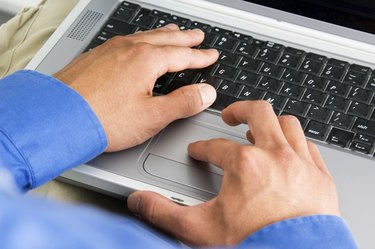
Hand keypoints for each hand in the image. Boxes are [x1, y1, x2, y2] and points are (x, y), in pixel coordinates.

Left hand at [54, 24, 218, 151]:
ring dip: (162, 34)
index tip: (211, 55)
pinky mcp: (94, 57)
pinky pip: (125, 41)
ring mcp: (109, 50)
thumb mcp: (152, 116)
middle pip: (165, 39)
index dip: (200, 56)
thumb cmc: (102, 119)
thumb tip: (206, 93)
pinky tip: (136, 44)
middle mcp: (128, 49)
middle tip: (197, 35)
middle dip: (184, 38)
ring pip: (144, 36)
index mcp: (146, 60)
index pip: (182, 55)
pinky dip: (140, 39)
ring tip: (172, 31)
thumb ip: (183, 103)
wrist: (57, 118)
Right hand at [127, 101, 339, 245]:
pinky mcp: (320, 178)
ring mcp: (300, 164)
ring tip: (261, 129)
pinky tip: (290, 151)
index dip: (202, 148)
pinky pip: (309, 147)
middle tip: (229, 116)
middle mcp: (274, 156)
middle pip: (257, 113)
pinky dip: (297, 144)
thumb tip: (139, 200)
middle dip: (239, 110)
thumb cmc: (253, 245)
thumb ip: (164, 211)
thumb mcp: (199, 229)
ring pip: (287, 124)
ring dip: (272, 123)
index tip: (199, 151)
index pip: (215, 147)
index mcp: (244, 165)